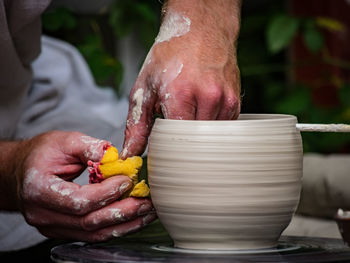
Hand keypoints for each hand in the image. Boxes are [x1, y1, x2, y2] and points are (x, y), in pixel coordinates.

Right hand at [2, 131, 155, 241]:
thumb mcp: (64, 141)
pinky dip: (115, 228)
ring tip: (147, 213)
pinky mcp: (63, 230)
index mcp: (39, 190)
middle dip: (122, 212)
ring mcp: (52, 227)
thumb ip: (89, 146)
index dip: (106, 193)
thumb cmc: (42, 154)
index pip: (78, 200)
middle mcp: (43, 215)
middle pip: (88, 222)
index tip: (127, 180)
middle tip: (145, 202)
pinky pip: (92, 234)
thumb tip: (114, 155)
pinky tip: (134, 219)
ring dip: (124, 225)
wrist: (24, 171)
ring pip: (93, 233)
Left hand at [122, 0, 240, 157]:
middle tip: (174, 129)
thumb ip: (136, 126)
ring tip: (188, 114)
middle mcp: (208, 98)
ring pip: (211, 139)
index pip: (178, 144)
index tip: (164, 150)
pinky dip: (209, 128)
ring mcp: (226, 100)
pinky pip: (222, 129)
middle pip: (196, 144)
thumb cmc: (171, 55)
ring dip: (198, 136)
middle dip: (183, 144)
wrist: (201, 29)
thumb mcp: (145, 88)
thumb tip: (129, 153)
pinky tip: (201, 111)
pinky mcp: (236, 102)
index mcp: (181, 94)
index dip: (170, 151)